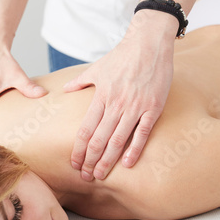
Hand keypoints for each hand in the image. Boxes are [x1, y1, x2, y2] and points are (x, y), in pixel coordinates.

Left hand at [64, 24, 173, 180]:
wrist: (149, 42)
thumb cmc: (122, 56)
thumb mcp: (97, 68)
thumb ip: (80, 81)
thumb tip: (65, 89)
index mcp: (100, 97)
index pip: (85, 130)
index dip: (78, 149)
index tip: (74, 163)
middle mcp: (116, 104)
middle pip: (99, 140)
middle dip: (90, 161)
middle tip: (85, 177)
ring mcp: (135, 107)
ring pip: (118, 140)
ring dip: (108, 160)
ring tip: (100, 175)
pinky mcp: (153, 107)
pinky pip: (143, 133)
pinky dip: (135, 149)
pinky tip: (127, 164)